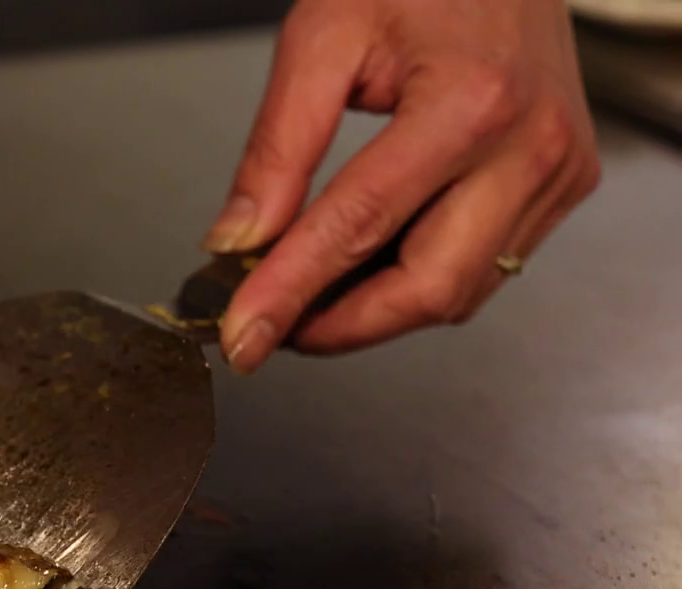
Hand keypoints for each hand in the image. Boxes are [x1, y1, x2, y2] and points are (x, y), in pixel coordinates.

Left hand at [204, 0, 600, 372]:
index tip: (244, 336)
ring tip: (310, 293)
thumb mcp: (322, 37)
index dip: (291, 292)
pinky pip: (487, 266)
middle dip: (340, 325)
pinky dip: (417, 281)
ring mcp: (558, 171)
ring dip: (376, 311)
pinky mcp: (566, 184)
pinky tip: (366, 266)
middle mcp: (531, 145)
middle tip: (273, 326)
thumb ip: (277, 147)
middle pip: (426, 287)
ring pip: (459, 292)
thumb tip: (238, 240)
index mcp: (471, 102)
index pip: (359, 226)